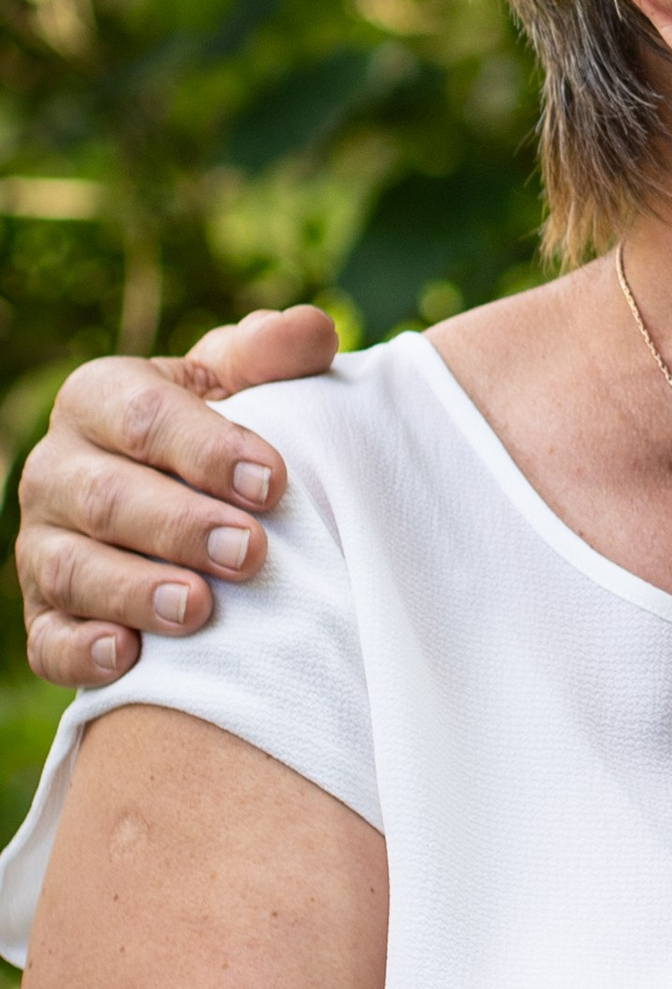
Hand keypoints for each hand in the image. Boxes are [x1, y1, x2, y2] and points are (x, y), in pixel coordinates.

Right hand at [16, 308, 337, 683]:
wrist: (179, 506)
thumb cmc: (215, 438)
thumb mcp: (241, 385)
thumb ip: (272, 356)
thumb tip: (312, 331)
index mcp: (98, 398)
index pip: (141, 416)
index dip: (206, 448)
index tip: (273, 481)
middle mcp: (57, 470)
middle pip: (107, 497)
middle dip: (181, 526)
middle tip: (249, 551)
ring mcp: (42, 546)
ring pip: (73, 570)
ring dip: (136, 591)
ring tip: (199, 608)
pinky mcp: (45, 616)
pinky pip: (48, 640)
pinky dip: (84, 652)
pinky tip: (129, 658)